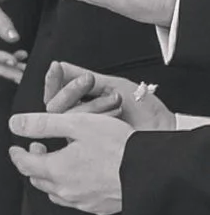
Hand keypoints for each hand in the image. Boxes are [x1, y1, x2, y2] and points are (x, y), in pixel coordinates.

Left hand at [9, 105, 131, 214]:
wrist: (152, 172)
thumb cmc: (118, 145)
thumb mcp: (77, 124)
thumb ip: (43, 124)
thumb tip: (15, 124)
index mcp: (57, 171)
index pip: (25, 165)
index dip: (17, 154)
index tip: (15, 148)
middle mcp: (67, 191)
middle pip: (38, 180)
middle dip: (33, 164)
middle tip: (39, 149)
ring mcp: (84, 202)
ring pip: (56, 193)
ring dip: (50, 178)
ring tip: (58, 162)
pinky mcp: (100, 208)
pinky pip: (76, 201)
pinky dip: (69, 188)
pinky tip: (80, 177)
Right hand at [43, 60, 175, 131]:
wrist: (161, 129)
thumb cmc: (143, 110)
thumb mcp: (111, 85)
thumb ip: (82, 76)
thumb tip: (59, 66)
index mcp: (81, 104)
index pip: (55, 92)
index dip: (53, 79)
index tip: (56, 67)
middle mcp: (78, 120)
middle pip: (54, 105)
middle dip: (72, 90)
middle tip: (89, 80)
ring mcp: (82, 135)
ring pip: (65, 117)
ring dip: (92, 104)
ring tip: (115, 100)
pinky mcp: (87, 149)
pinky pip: (77, 130)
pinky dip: (97, 116)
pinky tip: (116, 112)